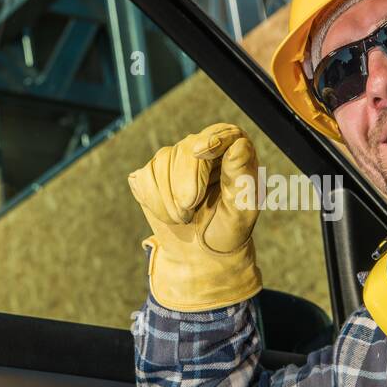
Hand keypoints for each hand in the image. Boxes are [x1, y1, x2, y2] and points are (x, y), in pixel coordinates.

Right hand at [127, 123, 262, 310]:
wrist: (201, 253)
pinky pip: (144, 178)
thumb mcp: (242, 209)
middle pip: (187, 148)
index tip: (201, 151)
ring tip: (184, 217)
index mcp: (233, 153)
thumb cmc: (228, 229)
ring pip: (161, 163)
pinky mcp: (152, 173)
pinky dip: (154, 201)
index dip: (212, 139)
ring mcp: (175, 158)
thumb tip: (238, 146)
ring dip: (169, 198)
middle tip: (189, 211)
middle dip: (185, 183)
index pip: (224, 133)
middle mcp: (204, 148)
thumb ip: (242, 178)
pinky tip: (168, 214)